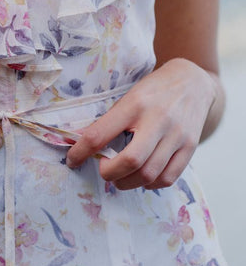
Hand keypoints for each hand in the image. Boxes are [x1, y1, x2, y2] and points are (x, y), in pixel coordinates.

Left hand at [66, 58, 217, 189]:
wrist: (193, 82)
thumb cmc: (154, 90)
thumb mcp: (129, 96)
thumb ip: (110, 120)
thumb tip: (83, 144)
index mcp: (135, 104)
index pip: (100, 134)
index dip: (80, 152)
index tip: (72, 160)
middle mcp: (158, 120)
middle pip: (130, 160)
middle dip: (109, 173)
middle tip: (103, 169)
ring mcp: (177, 135)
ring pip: (149, 174)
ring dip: (128, 182)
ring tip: (120, 177)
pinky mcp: (190, 147)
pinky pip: (168, 178)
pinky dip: (150, 184)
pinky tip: (141, 177)